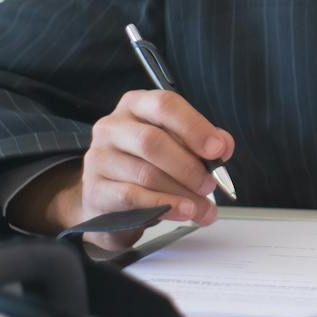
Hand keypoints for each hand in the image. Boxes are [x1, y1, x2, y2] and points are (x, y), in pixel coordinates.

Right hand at [13, 89, 234, 250]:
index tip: (217, 150)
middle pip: (153, 141)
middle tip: (210, 184)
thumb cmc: (147, 164)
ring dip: (181, 192)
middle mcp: (113, 126)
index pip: (165, 105)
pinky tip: (182, 211)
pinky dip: (163, 205)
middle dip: (189, 166)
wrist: (109, 200)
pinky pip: (132, 196)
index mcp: (136, 105)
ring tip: (201, 206)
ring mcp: (99, 157)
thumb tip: (222, 146)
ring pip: (146, 173)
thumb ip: (201, 141)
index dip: (195, 127)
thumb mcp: (176, 145)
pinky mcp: (94, 189)